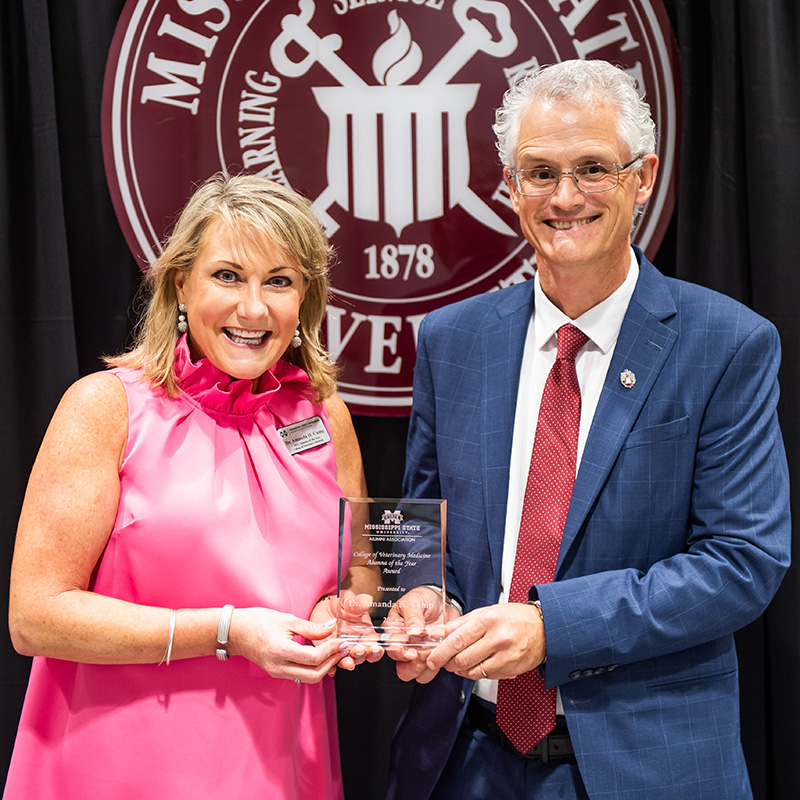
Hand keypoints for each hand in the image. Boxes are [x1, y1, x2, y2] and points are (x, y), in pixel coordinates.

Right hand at [229, 606, 344, 682]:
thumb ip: (311, 627)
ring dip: (325, 667)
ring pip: (308, 678)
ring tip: (335, 652)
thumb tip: (332, 628)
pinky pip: (300, 675)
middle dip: (332, 662)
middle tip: (343, 649)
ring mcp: (277, 672)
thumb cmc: (258, 621)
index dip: (331, 650)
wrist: (235, 632)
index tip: (342, 641)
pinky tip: (321, 656)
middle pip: (314, 674)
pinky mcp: (277, 673)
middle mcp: (279, 666)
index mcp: (281, 651)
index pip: (314, 657)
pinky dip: (314, 668)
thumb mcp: (287, 619)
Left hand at [310, 594, 382, 674]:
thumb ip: (356, 603)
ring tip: (347, 661)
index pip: (374, 644)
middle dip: (362, 656)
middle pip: (363, 656)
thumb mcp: (348, 600)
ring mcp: (342, 650)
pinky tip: (331, 666)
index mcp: (365, 633)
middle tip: (358, 651)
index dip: (376, 649)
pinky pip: (331, 664)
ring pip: (348, 661)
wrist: (322, 608)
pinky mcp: (328, 654)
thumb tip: (366, 600)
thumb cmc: (340, 604)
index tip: (375, 648)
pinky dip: (331, 667)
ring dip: (348, 663)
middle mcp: (355, 644)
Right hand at [383, 587, 460, 683]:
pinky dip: (438, 666)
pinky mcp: (432, 658)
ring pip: (416, 674)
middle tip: (424, 654)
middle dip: (414, 665)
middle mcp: (404, 646)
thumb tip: (412, 632)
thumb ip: (412, 617)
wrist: (442, 600)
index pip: (392, 649)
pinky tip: (442, 653)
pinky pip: (431, 672)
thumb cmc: (423, 598)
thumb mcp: (414, 602)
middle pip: (402, 669)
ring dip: (426, 668)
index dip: (401, 653)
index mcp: (394, 631)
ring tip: (434, 653)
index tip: (412, 652)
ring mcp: (418, 654)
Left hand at [424, 602, 545, 681]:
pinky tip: (477, 664)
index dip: (441, 652)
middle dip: (448, 663)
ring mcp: (506, 656)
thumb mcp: (487, 612)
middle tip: (444, 661)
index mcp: (488, 620)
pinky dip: (476, 673)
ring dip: (461, 670)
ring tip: (459, 663)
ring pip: (473, 672)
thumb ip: (462, 623)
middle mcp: (497, 638)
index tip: (431, 659)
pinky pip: (486, 676)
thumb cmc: (513, 617)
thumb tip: (441, 633)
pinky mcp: (511, 669)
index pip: (457, 640)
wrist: (544, 628)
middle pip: (463, 659)